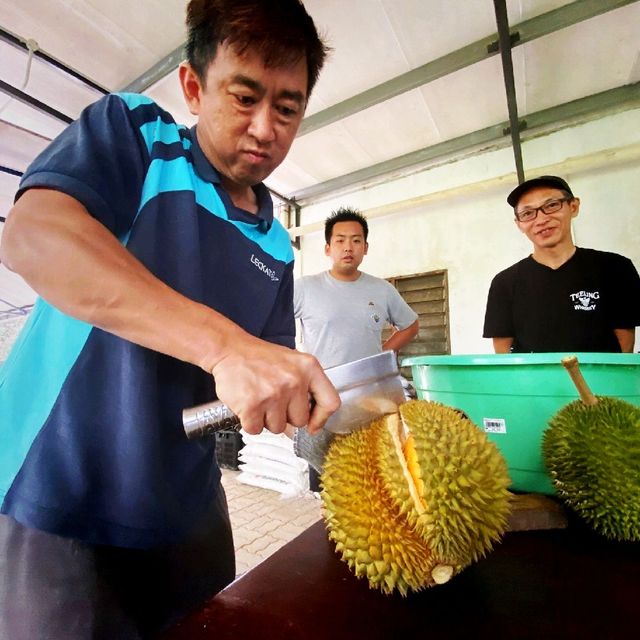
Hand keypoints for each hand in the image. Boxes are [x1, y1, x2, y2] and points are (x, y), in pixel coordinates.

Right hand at [210, 334, 339, 434]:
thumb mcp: (293, 363)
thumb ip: (306, 387)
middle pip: (300, 421)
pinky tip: (248, 405)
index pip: (330, 402)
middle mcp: (294, 380)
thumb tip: (312, 422)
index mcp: (309, 368)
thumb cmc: (260, 358)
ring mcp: (274, 393)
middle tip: (272, 400)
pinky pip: (256, 429)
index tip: (313, 425)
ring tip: (259, 399)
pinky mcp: (252, 405)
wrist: (230, 350)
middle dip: (285, 416)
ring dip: (266, 419)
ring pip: (277, 428)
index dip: (321, 418)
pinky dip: (249, 422)